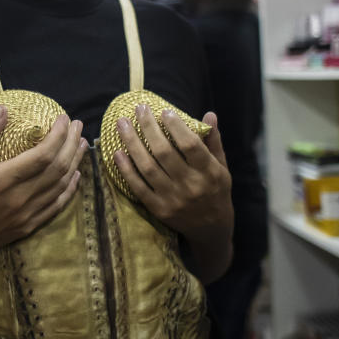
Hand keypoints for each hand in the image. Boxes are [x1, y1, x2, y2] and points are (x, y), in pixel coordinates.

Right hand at [0, 105, 86, 267]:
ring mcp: (25, 216)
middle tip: (78, 126)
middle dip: (71, 144)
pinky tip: (75, 177)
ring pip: (60, 187)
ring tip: (82, 145)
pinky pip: (55, 207)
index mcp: (3, 181)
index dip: (58, 135)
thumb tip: (2, 110)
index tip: (62, 118)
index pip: (43, 154)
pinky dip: (69, 190)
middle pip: (58, 168)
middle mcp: (20, 200)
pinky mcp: (26, 229)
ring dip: (75, 163)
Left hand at [114, 107, 232, 246]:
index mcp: (210, 173)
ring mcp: (173, 199)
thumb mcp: (222, 167)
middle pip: (164, 152)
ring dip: (132, 143)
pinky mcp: (158, 209)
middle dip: (149, 127)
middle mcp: (191, 186)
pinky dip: (126, 169)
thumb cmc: (216, 191)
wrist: (211, 229)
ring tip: (122, 123)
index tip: (164, 111)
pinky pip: (138, 186)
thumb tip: (209, 114)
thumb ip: (213, 141)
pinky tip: (117, 152)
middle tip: (139, 109)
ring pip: (147, 167)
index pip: (190, 145)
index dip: (176, 127)